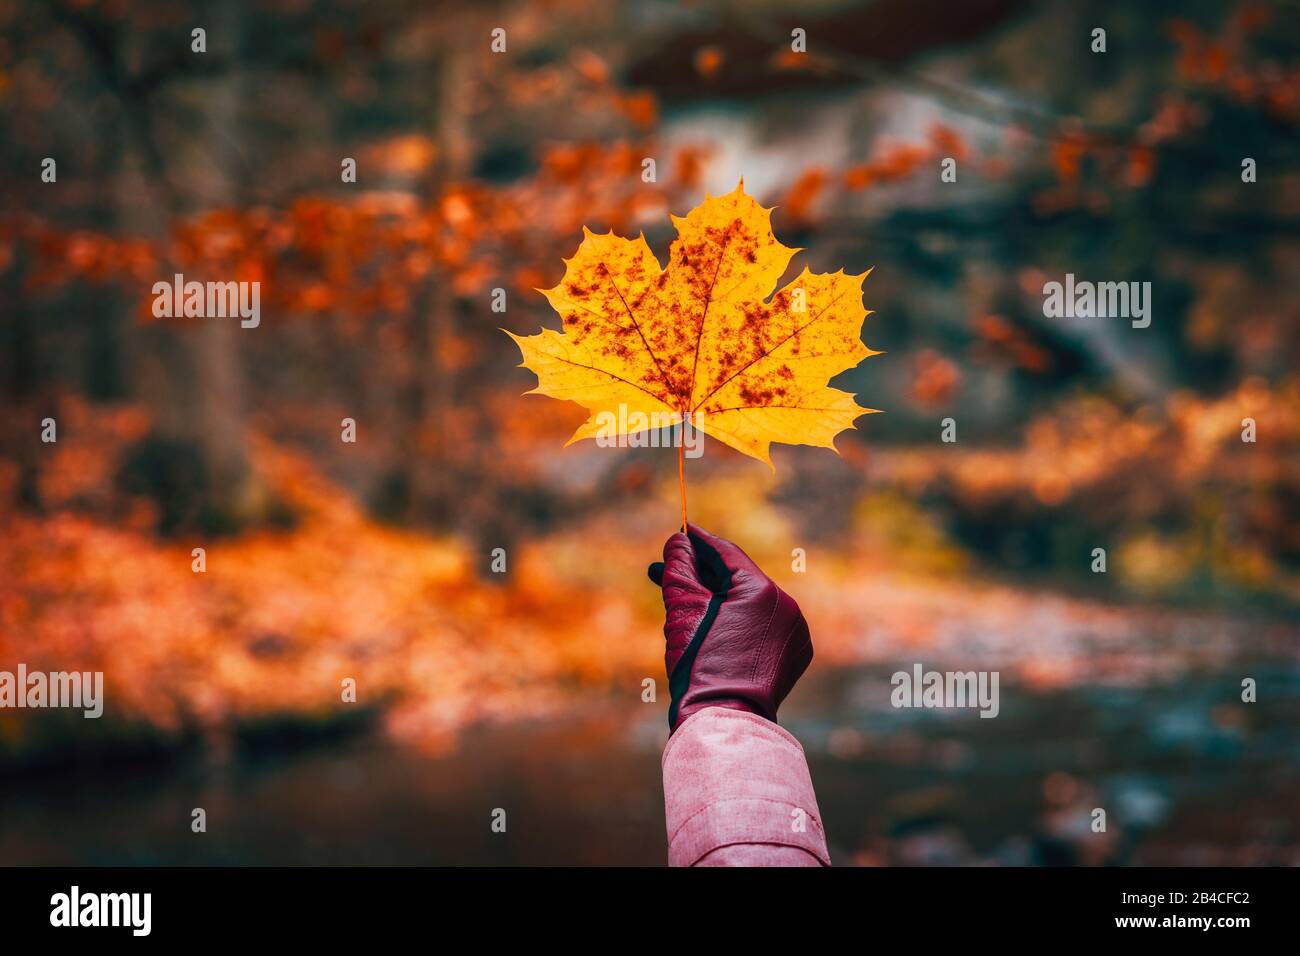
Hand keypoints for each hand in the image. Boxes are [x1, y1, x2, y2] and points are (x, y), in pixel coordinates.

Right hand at [648, 524, 812, 731]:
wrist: (722, 721)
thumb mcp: (682, 610)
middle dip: (701, 575)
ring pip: (749, 604)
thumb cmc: (699, 665)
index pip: (727, 554)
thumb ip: (679, 568)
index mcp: (763, 591)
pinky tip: (710, 626)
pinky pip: (761, 627)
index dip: (700, 541)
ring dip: (718, 599)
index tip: (681, 531)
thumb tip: (678, 540)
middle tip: (667, 569)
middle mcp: (787, 607)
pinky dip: (737, 623)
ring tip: (682, 599)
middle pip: (738, 580)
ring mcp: (794, 633)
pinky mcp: (792, 655)